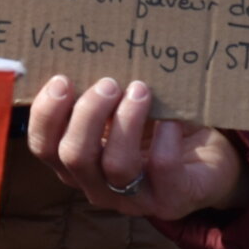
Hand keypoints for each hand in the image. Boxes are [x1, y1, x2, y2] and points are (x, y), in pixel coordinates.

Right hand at [25, 74, 248, 222]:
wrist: (205, 161)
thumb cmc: (153, 127)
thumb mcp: (118, 110)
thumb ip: (96, 94)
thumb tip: (84, 49)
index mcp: (76, 163)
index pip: (43, 147)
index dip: (45, 115)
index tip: (62, 80)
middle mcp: (97, 186)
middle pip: (73, 157)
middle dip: (87, 114)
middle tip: (108, 84)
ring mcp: (133, 199)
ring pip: (115, 166)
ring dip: (126, 122)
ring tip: (141, 90)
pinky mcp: (171, 199)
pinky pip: (161, 167)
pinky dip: (164, 135)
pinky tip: (171, 117)